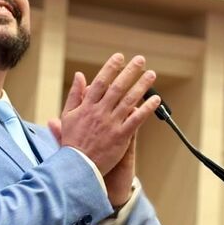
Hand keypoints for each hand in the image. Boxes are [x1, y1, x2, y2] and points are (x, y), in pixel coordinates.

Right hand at [50, 55, 159, 205]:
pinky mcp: (121, 136)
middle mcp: (100, 112)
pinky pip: (136, 120)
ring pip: (129, 100)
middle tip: (141, 60)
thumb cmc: (72, 142)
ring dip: (142, 86)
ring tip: (152, 75)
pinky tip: (155, 100)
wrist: (77, 167)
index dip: (110, 68)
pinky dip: (146, 108)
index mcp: (86, 106)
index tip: (120, 57)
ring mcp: (111, 124)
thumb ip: (74, 95)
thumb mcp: (68, 116)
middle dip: (130, 71)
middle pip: (117, 87)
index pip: (100, 82)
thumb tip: (79, 75)